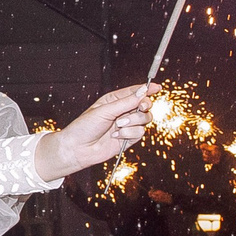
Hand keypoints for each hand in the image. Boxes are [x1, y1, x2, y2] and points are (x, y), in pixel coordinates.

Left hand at [34, 83, 156, 181]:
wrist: (78, 148)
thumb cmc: (85, 126)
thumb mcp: (105, 110)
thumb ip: (126, 102)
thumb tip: (143, 91)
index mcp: (115, 100)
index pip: (135, 92)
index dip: (147, 89)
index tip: (157, 87)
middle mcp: (122, 112)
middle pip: (145, 105)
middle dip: (144, 106)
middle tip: (140, 107)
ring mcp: (126, 125)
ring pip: (145, 119)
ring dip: (133, 122)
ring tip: (118, 125)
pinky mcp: (128, 138)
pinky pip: (139, 133)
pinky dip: (129, 133)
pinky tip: (115, 136)